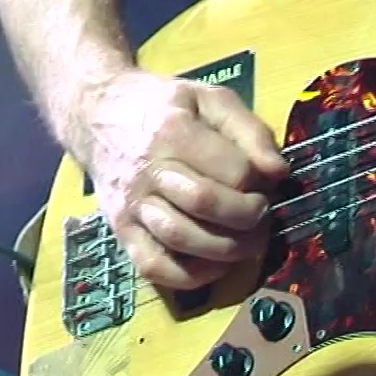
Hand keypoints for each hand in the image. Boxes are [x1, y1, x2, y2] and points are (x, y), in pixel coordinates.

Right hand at [81, 69, 288, 289]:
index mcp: (173, 131)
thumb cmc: (164, 107)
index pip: (232, 170)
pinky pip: (155, 267)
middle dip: (249, 216)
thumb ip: (250, 131)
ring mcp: (131, 205)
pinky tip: (215, 263)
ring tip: (247, 240)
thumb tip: (278, 173)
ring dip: (227, 249)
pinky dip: (191, 276)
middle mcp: (148, 171)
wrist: (97, 114)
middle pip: (206, 204)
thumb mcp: (211, 98)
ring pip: (182, 239)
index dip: (260, 182)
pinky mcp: (121, 231)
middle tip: (262, 213)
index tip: (266, 182)